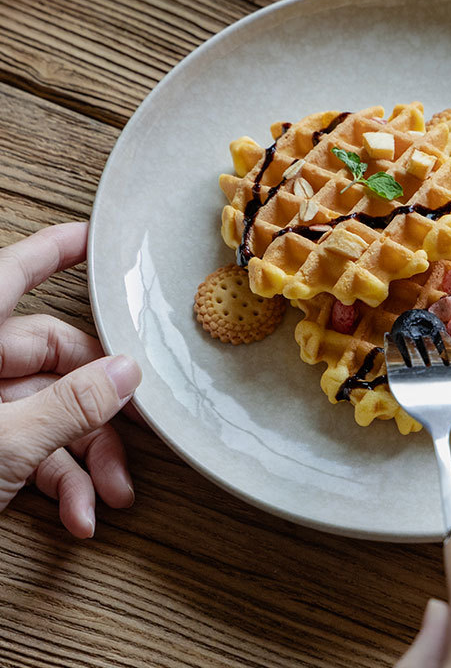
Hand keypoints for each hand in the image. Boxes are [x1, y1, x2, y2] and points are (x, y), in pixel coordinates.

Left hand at [0, 222, 141, 537]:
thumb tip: (124, 375)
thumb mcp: (1, 447)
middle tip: (137, 426)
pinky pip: (34, 447)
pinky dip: (60, 481)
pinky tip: (78, 512)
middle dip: (100, 405)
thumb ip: (68, 406)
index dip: (55, 252)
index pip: (11, 275)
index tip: (93, 238)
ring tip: (109, 493)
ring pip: (53, 409)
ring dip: (88, 456)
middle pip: (55, 359)